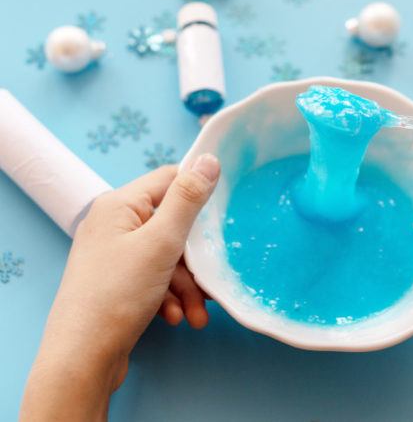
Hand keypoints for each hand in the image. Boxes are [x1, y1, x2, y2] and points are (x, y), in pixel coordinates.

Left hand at [21, 154, 219, 420]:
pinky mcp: (118, 282)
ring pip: (168, 257)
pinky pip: (155, 278)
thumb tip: (209, 160)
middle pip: (173, 225)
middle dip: (196, 258)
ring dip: (188, 285)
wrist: (83, 358)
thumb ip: (188, 200)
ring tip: (197, 314)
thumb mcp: (162, 241)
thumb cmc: (118, 294)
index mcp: (120, 205)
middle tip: (212, 279)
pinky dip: (171, 297)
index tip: (225, 212)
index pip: (169, 179)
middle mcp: (115, 225)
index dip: (199, 192)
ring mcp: (115, 255)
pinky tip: (177, 317)